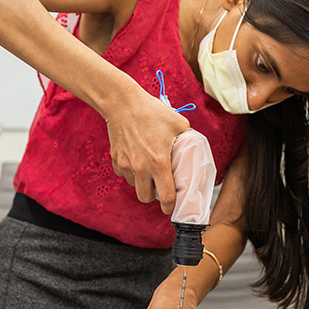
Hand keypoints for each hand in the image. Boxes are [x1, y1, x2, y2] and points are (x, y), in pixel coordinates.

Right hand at [104, 91, 189, 213]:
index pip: (166, 197)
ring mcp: (126, 164)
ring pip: (134, 185)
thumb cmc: (151, 111)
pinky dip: (130, 171)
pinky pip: (123, 173)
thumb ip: (187, 138)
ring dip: (141, 182)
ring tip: (147, 168)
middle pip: (145, 198)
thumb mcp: (178, 123)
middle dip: (153, 195)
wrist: (122, 103)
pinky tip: (135, 158)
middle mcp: (141, 168)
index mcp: (159, 162)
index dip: (171, 205)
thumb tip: (192, 145)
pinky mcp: (115, 159)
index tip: (173, 204)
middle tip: (159, 185)